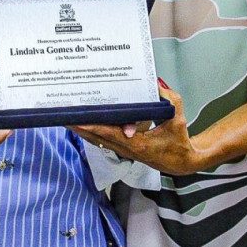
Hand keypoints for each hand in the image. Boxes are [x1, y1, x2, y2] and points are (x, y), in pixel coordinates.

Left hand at [69, 81, 197, 175]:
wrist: (182, 163)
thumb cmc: (179, 141)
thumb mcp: (178, 118)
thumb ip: (169, 100)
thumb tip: (156, 83)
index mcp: (139, 145)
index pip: (111, 134)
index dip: (94, 127)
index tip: (80, 121)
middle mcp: (128, 150)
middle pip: (98, 138)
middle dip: (81, 128)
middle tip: (64, 116)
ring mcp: (124, 152)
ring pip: (98, 141)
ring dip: (83, 131)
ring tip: (67, 119)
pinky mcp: (124, 150)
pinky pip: (104, 141)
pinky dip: (92, 134)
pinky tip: (81, 125)